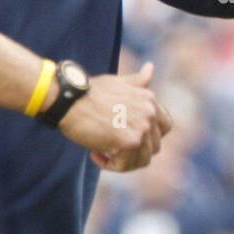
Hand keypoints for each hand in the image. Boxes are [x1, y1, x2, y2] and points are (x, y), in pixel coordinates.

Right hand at [57, 62, 172, 172]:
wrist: (68, 99)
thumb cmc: (89, 91)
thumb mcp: (118, 82)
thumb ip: (137, 81)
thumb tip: (150, 68)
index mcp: (150, 99)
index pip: (165, 127)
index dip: (150, 137)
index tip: (130, 139)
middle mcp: (150, 113)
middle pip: (154, 147)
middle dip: (133, 151)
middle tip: (111, 148)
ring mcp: (142, 127)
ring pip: (142, 160)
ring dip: (122, 161)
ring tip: (101, 152)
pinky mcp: (129, 142)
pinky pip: (125, 165)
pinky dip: (109, 165)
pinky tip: (94, 154)